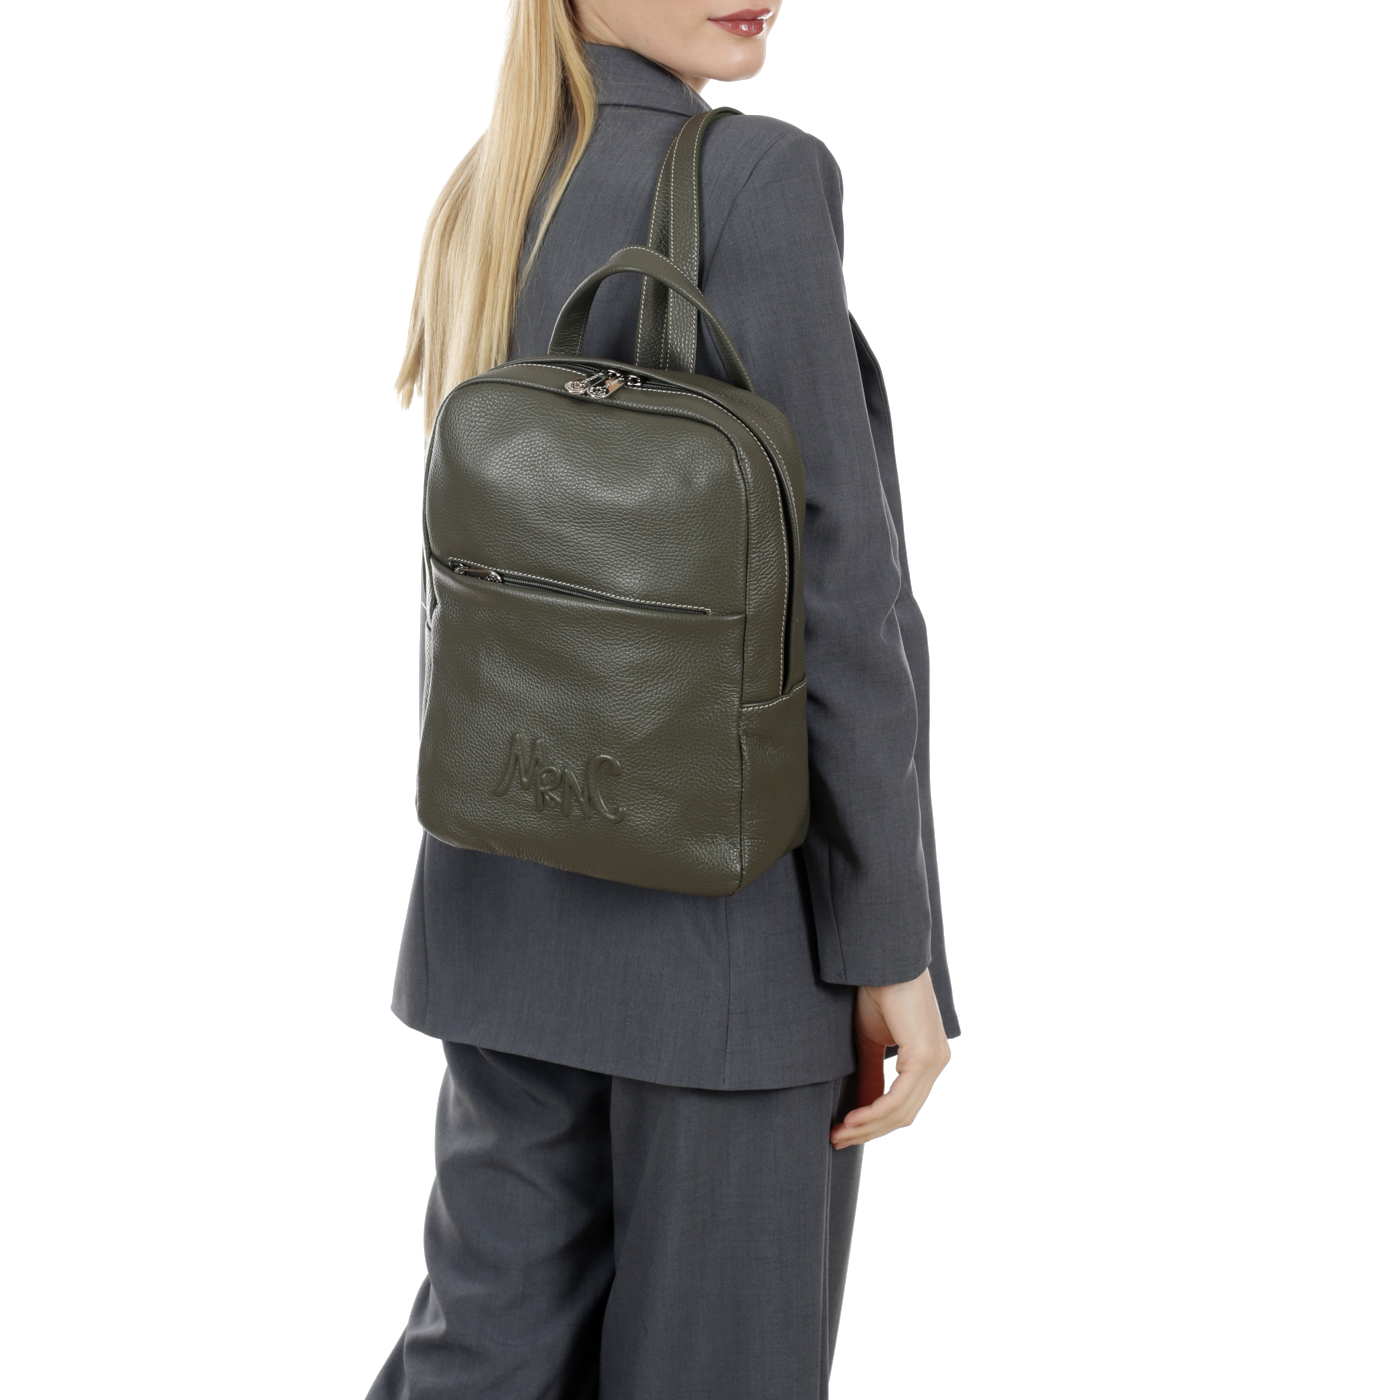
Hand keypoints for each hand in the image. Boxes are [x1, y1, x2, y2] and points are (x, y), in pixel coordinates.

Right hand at [830, 969, 949, 1148]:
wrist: (881, 960)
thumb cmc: (875, 990)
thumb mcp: (867, 1041)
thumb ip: (868, 1075)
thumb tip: (858, 1109)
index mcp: (926, 1059)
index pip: (903, 1105)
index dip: (873, 1124)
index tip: (841, 1132)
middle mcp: (936, 1062)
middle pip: (904, 1115)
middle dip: (868, 1131)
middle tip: (836, 1139)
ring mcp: (934, 1060)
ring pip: (901, 1111)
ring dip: (867, 1126)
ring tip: (838, 1131)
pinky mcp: (925, 1056)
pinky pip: (899, 1097)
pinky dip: (874, 1112)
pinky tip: (851, 1118)